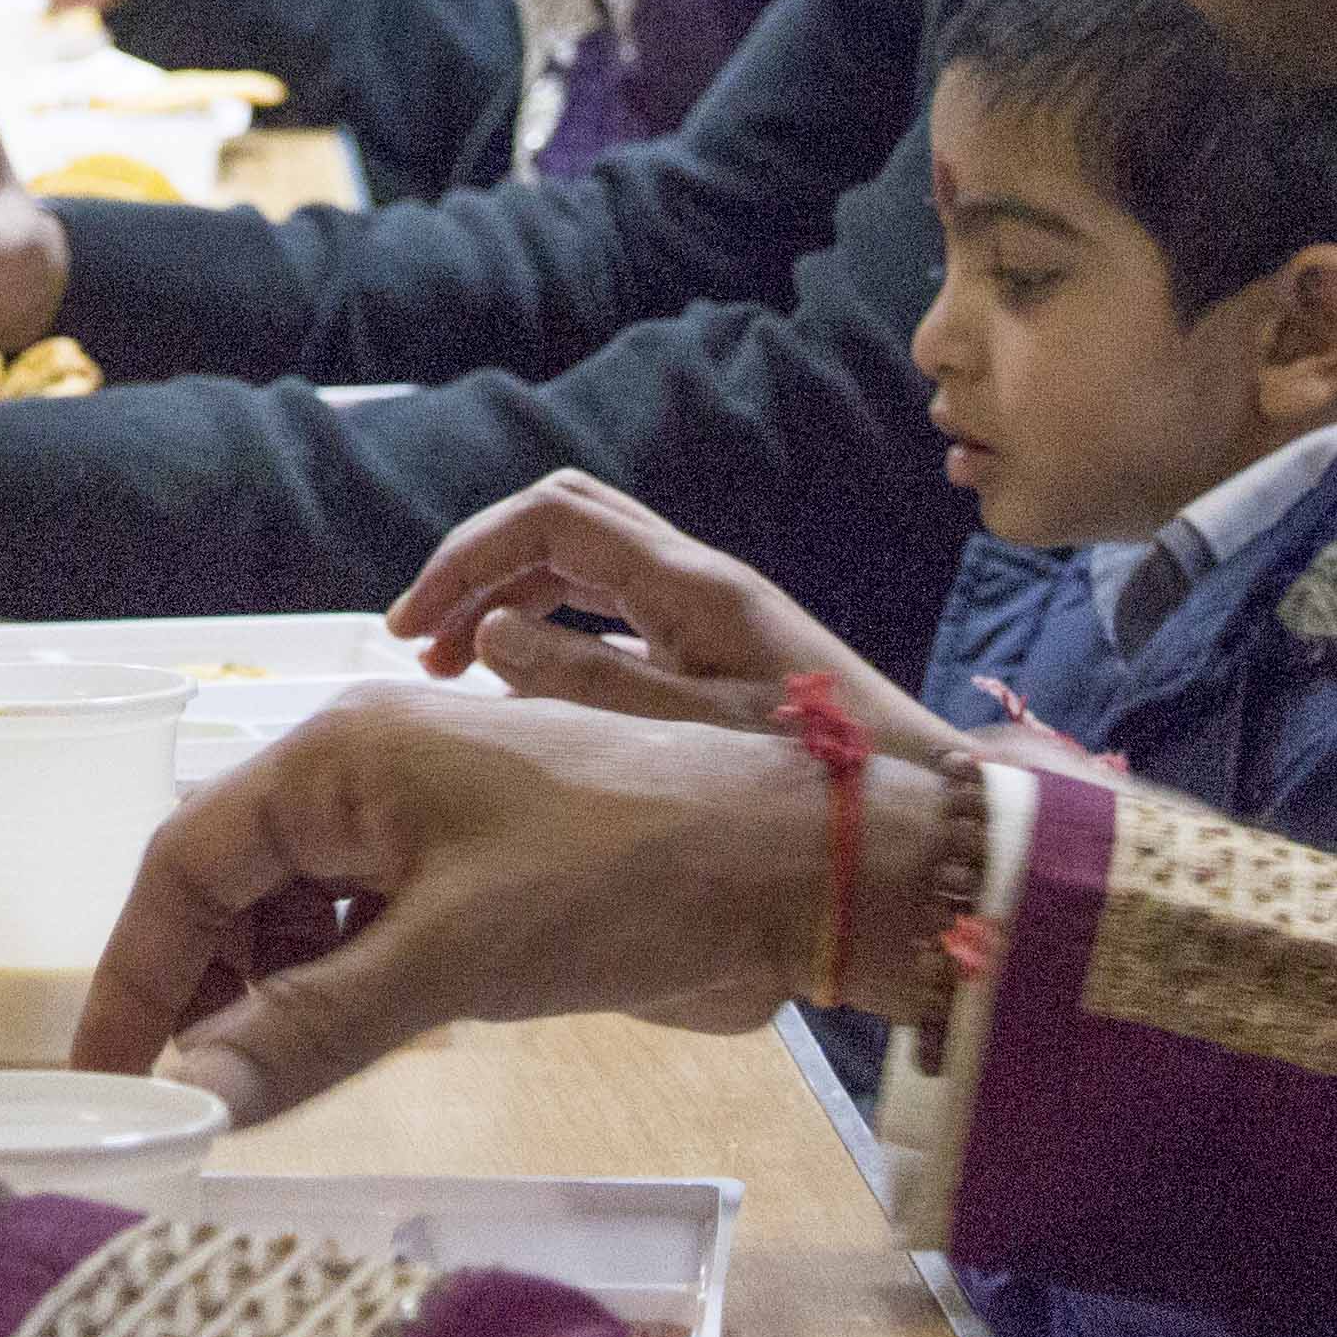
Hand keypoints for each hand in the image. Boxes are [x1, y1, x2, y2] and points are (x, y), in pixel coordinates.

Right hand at [71, 684, 936, 1126]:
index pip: (184, 860)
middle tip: (180, 1096)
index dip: (133, 972)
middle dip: (193, 984)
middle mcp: (360, 765)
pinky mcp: (465, 862)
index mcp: (338, 750)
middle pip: (227, 878)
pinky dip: (330, 984)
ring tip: (255, 1081)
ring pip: (291, 904)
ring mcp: (415, 811)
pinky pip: (357, 920)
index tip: (101, 1076)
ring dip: (264, 990)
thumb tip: (190, 1095)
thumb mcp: (454, 960)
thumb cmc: (622, 872)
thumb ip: (310, 1027)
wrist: (786, 857)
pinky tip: (335, 1046)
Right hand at [387, 471, 952, 763]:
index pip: (550, 517)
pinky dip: (551, 629)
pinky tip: (525, 691)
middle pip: (559, 522)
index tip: (415, 630)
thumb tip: (489, 634)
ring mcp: (706, 609)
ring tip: (456, 671)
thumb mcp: (689, 740)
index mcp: (690, 583)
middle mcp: (695, 578)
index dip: (469, 557)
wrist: (920, 819)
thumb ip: (584, 685)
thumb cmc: (816, 783)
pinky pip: (609, 608)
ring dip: (509, 598)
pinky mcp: (713, 648)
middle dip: (479, 567)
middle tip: (422, 647)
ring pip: (581, 564)